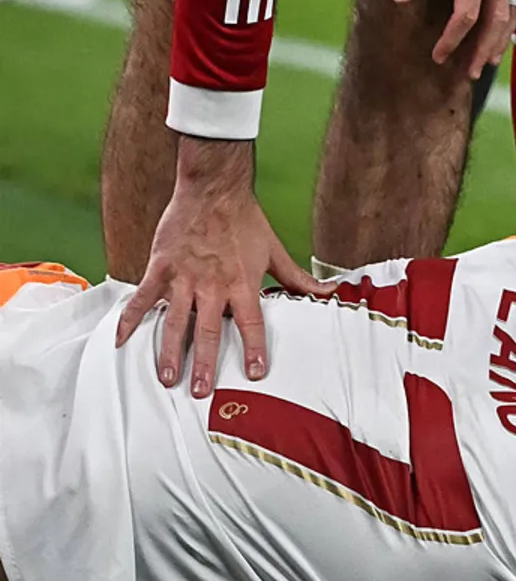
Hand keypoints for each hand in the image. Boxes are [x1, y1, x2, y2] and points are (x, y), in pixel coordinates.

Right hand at [115, 140, 331, 396]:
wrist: (213, 188)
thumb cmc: (246, 220)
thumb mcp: (275, 251)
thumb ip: (299, 279)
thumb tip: (329, 293)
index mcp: (242, 282)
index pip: (251, 322)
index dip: (254, 348)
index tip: (256, 373)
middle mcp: (212, 284)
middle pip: (208, 331)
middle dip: (205, 364)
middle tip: (202, 392)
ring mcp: (183, 277)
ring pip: (175, 322)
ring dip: (170, 353)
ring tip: (168, 379)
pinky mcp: (161, 267)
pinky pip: (142, 298)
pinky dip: (131, 320)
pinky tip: (122, 341)